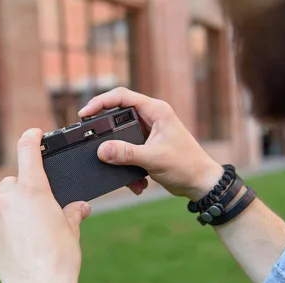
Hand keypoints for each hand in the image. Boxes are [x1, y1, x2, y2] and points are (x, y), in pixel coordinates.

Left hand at [0, 128, 90, 282]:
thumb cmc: (58, 258)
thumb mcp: (71, 230)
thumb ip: (73, 213)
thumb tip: (79, 209)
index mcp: (32, 189)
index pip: (27, 150)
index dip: (31, 137)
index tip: (35, 133)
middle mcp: (10, 199)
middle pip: (15, 179)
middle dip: (27, 184)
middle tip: (46, 200)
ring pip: (6, 200)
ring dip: (19, 204)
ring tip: (39, 223)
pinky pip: (3, 219)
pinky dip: (13, 221)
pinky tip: (28, 238)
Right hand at [79, 87, 224, 200]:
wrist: (200, 184)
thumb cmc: (187, 165)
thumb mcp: (154, 158)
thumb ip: (127, 154)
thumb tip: (102, 150)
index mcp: (156, 111)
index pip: (122, 96)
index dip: (100, 102)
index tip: (84, 114)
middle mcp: (151, 118)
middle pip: (117, 116)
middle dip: (105, 132)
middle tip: (90, 139)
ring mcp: (148, 133)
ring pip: (121, 138)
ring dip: (118, 156)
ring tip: (116, 167)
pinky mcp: (147, 147)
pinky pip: (128, 153)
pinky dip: (127, 167)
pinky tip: (136, 181)